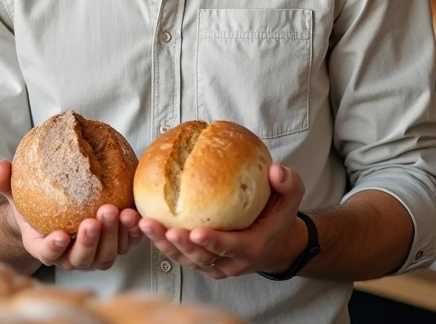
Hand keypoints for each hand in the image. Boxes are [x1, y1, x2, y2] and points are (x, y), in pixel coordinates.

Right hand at [0, 160, 142, 270]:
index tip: (61, 235)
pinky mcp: (113, 245)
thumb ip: (5, 182)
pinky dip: (132, 233)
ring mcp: (93, 254)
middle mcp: (69, 256)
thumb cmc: (34, 203)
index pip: (47, 254)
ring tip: (118, 212)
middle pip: (81, 258)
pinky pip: (125, 244)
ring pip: (105, 255)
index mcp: (43, 246)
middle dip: (90, 240)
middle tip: (95, 219)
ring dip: (114, 236)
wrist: (53, 211)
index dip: (54, 248)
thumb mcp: (16, 191)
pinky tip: (135, 215)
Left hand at [138, 164, 306, 279]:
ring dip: (163, 245)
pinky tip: (144, 224)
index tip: (195, 231)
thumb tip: (276, 169)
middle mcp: (230, 262)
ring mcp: (214, 265)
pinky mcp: (202, 263)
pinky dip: (161, 244)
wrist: (275, 244)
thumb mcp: (290, 199)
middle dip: (180, 245)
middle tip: (163, 229)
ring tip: (145, 225)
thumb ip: (288, 183)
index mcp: (251, 247)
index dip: (212, 242)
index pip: (230, 247)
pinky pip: (180, 256)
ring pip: (186, 260)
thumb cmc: (278, 217)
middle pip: (201, 257)